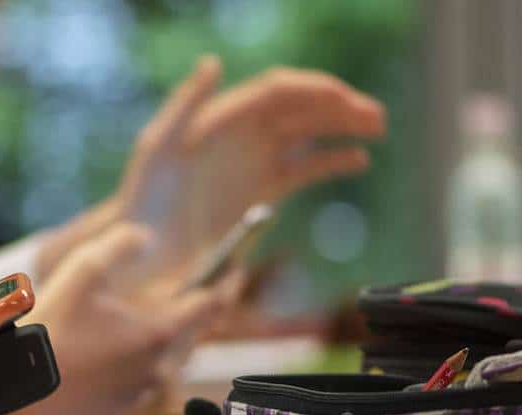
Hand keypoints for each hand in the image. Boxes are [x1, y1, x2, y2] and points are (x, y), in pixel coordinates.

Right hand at [20, 225, 242, 414]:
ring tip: (149, 323)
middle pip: (191, 335)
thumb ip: (121, 244)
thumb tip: (145, 237)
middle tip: (194, 294)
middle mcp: (159, 367)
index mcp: (159, 332)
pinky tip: (116, 354)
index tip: (233, 270)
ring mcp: (141, 393)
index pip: (209, 303)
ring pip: (168, 361)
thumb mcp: (84, 269)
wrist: (21, 390)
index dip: (224, 282)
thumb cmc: (52, 328)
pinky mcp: (119, 410)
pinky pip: (142, 383)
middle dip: (195, 314)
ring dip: (166, 341)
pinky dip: (139, 365)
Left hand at [117, 57, 384, 255]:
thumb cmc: (143, 195)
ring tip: (378, 128)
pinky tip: (358, 160)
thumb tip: (212, 62)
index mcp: (223, 117)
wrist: (144, 245)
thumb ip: (186, 103)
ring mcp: (253, 161)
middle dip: (339, 106)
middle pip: (300, 107)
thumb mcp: (159, 147)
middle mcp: (242, 134)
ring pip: (307, 133)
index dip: (313, 90)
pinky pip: (303, 168)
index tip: (346, 100)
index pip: (277, 91)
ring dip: (343, 127)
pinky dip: (331, 161)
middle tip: (377, 116)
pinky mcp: (260, 190)